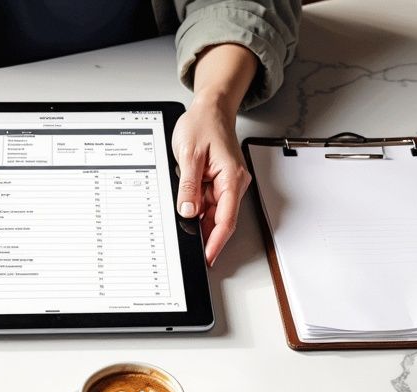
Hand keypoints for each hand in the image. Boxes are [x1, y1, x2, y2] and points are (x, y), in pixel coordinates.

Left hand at [172, 94, 251, 266]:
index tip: (207, 257)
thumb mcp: (190, 155)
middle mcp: (234, 183)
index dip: (216, 242)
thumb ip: (189, 186)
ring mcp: (227, 184)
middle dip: (205, 236)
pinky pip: (209, 203)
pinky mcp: (219, 182)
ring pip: (213, 213)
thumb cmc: (203, 124)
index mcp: (232, 177)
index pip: (226, 219)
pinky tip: (187, 210)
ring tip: (183, 224)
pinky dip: (198, 209)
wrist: (210, 109)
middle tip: (189, 250)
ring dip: (199, 221)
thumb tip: (188, 211)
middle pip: (221, 219)